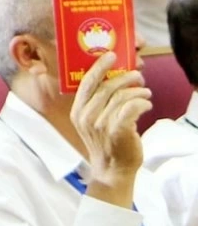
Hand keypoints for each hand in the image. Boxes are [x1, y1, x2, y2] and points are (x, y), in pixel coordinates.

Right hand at [70, 52, 149, 191]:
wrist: (112, 169)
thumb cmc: (105, 143)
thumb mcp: (91, 122)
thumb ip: (96, 103)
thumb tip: (114, 79)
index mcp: (77, 112)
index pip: (86, 83)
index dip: (99, 66)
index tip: (112, 56)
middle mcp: (86, 117)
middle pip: (107, 86)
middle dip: (126, 78)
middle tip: (138, 76)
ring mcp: (101, 124)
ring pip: (122, 96)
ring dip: (138, 92)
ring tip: (145, 93)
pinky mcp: (117, 131)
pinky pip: (132, 107)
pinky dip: (142, 103)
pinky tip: (146, 105)